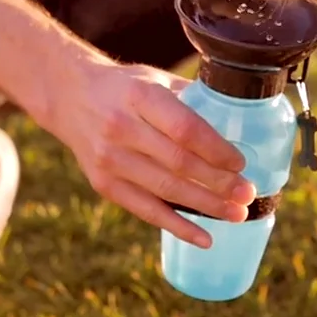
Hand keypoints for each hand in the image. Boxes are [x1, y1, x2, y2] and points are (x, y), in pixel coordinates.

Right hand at [47, 59, 255, 247]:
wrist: (68, 97)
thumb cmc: (125, 88)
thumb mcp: (155, 79)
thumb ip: (191, 99)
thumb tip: (238, 122)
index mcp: (140, 95)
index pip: (186, 129)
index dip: (217, 150)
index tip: (240, 163)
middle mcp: (121, 127)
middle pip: (179, 163)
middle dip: (219, 183)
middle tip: (248, 193)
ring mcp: (109, 159)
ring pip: (166, 190)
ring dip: (206, 207)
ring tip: (237, 214)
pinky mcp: (103, 184)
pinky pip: (146, 211)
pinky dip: (177, 226)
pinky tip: (205, 237)